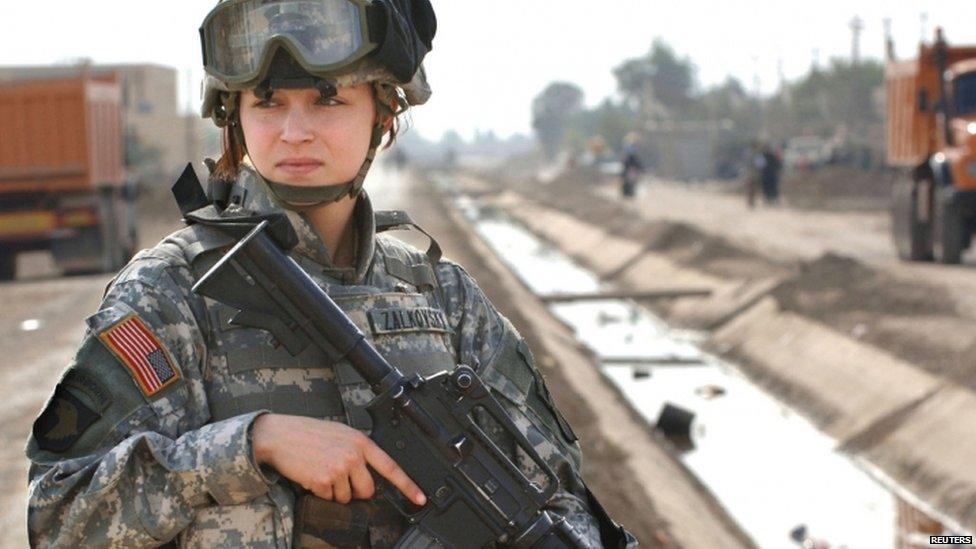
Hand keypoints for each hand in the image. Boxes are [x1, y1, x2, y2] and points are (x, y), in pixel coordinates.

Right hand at [251, 414, 425, 505]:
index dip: (408, 485)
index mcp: (360, 441)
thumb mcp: (340, 433)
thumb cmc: (307, 433)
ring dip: (334, 491)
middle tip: (339, 477)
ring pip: (346, 498)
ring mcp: (339, 468)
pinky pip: (329, 498)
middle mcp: (353, 455)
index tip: (420, 498)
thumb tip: (367, 472)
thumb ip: (357, 450)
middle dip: (355, 491)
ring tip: (321, 471)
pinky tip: (312, 475)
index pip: (390, 467)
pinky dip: (320, 492)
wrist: (279, 436)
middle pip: (368, 490)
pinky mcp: (323, 481)